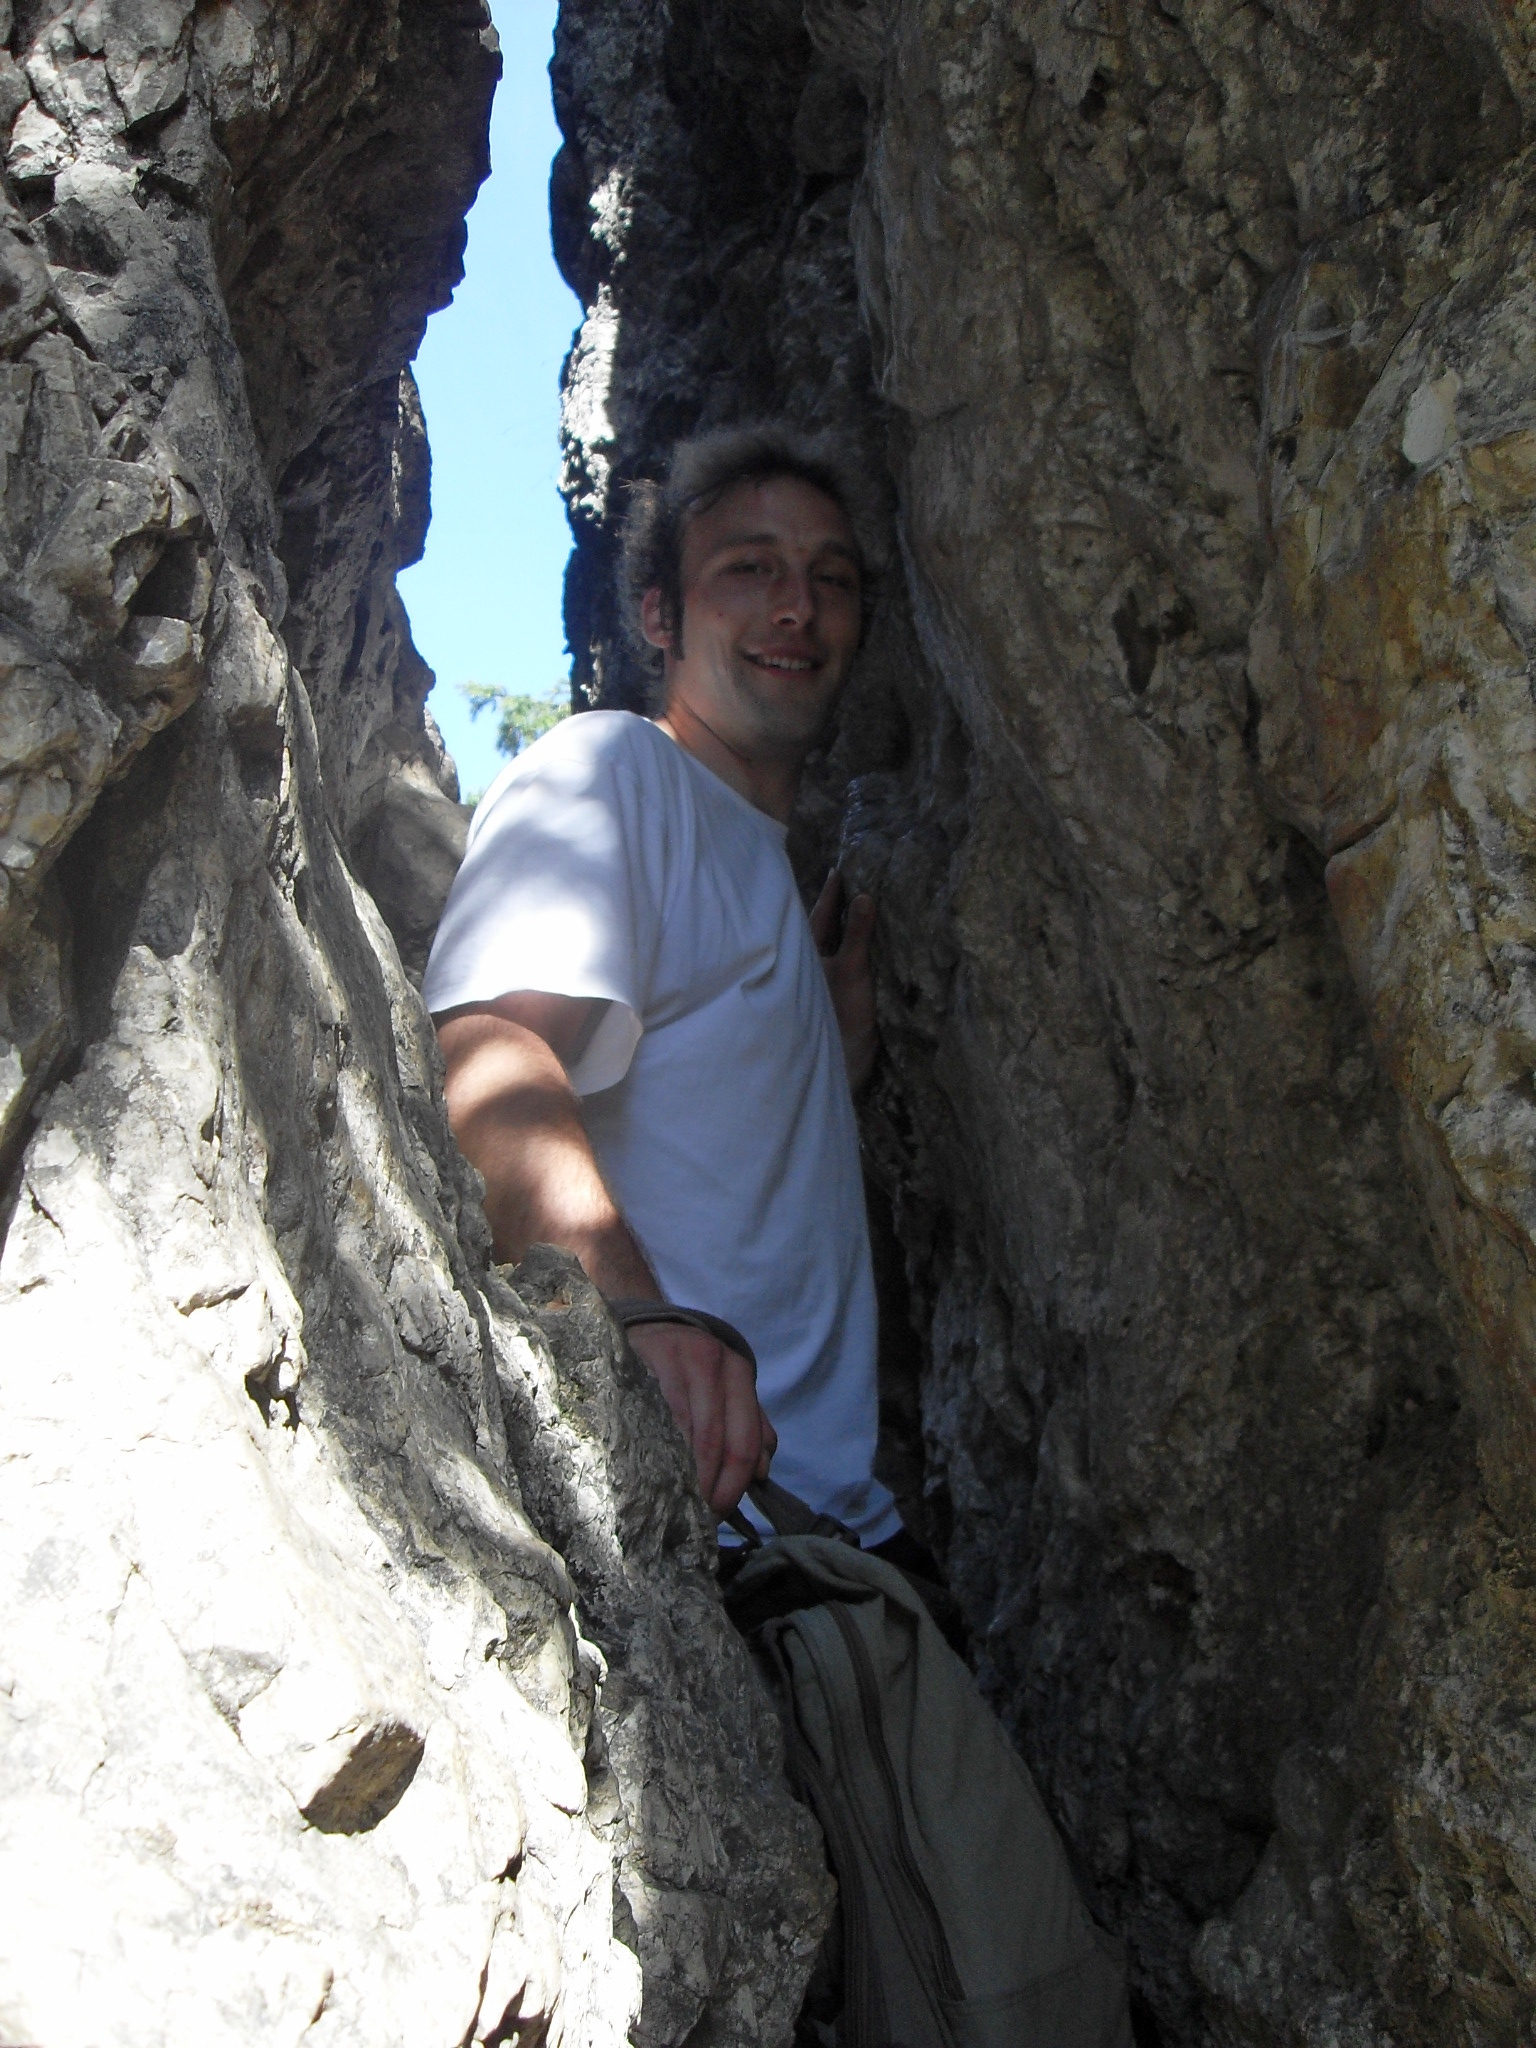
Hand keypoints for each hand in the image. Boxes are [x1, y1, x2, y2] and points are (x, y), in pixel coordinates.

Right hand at [627, 1321, 776, 1514]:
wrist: (646, 1327)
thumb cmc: (688, 1368)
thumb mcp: (726, 1389)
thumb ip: (750, 1427)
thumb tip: (761, 1473)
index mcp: (738, 1373)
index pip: (744, 1442)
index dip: (733, 1487)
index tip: (719, 1514)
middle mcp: (713, 1362)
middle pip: (717, 1442)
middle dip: (709, 1488)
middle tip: (695, 1517)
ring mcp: (676, 1360)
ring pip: (685, 1433)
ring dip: (683, 1477)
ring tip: (674, 1504)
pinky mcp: (642, 1362)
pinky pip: (652, 1418)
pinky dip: (655, 1452)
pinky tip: (650, 1472)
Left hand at [810, 869, 877, 1090]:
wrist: (847, 1060)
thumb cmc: (841, 1013)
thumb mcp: (851, 969)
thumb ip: (857, 934)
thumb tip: (863, 896)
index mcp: (805, 954)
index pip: (818, 915)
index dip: (830, 894)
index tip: (838, 870)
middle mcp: (810, 965)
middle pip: (821, 928)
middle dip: (834, 908)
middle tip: (846, 882)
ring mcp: (823, 980)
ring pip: (832, 945)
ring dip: (843, 927)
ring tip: (855, 905)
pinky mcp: (837, 994)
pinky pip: (843, 960)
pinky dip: (852, 947)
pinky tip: (862, 942)